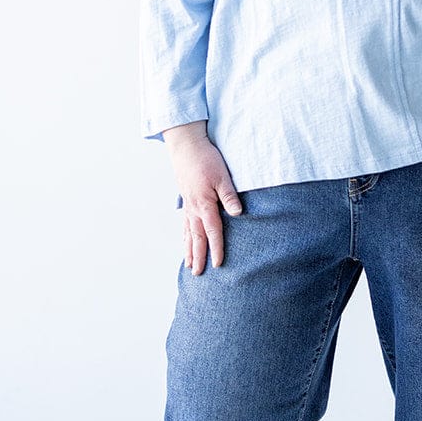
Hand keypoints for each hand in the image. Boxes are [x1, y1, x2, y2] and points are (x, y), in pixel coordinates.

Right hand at [162, 122, 242, 274]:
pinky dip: (184, 236)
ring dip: (189, 250)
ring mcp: (187, 205)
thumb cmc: (206, 159)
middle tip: (198, 274)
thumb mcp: (223, 176)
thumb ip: (229, 196)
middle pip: (196, 237)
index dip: (216, 249)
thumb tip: (237, 213)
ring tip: (189, 265)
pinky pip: (184, 223)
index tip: (217, 264)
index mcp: (204, 204)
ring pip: (187, 233)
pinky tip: (185, 242)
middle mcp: (193, 208)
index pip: (212, 231)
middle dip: (198, 256)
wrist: (186, 146)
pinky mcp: (185, 200)